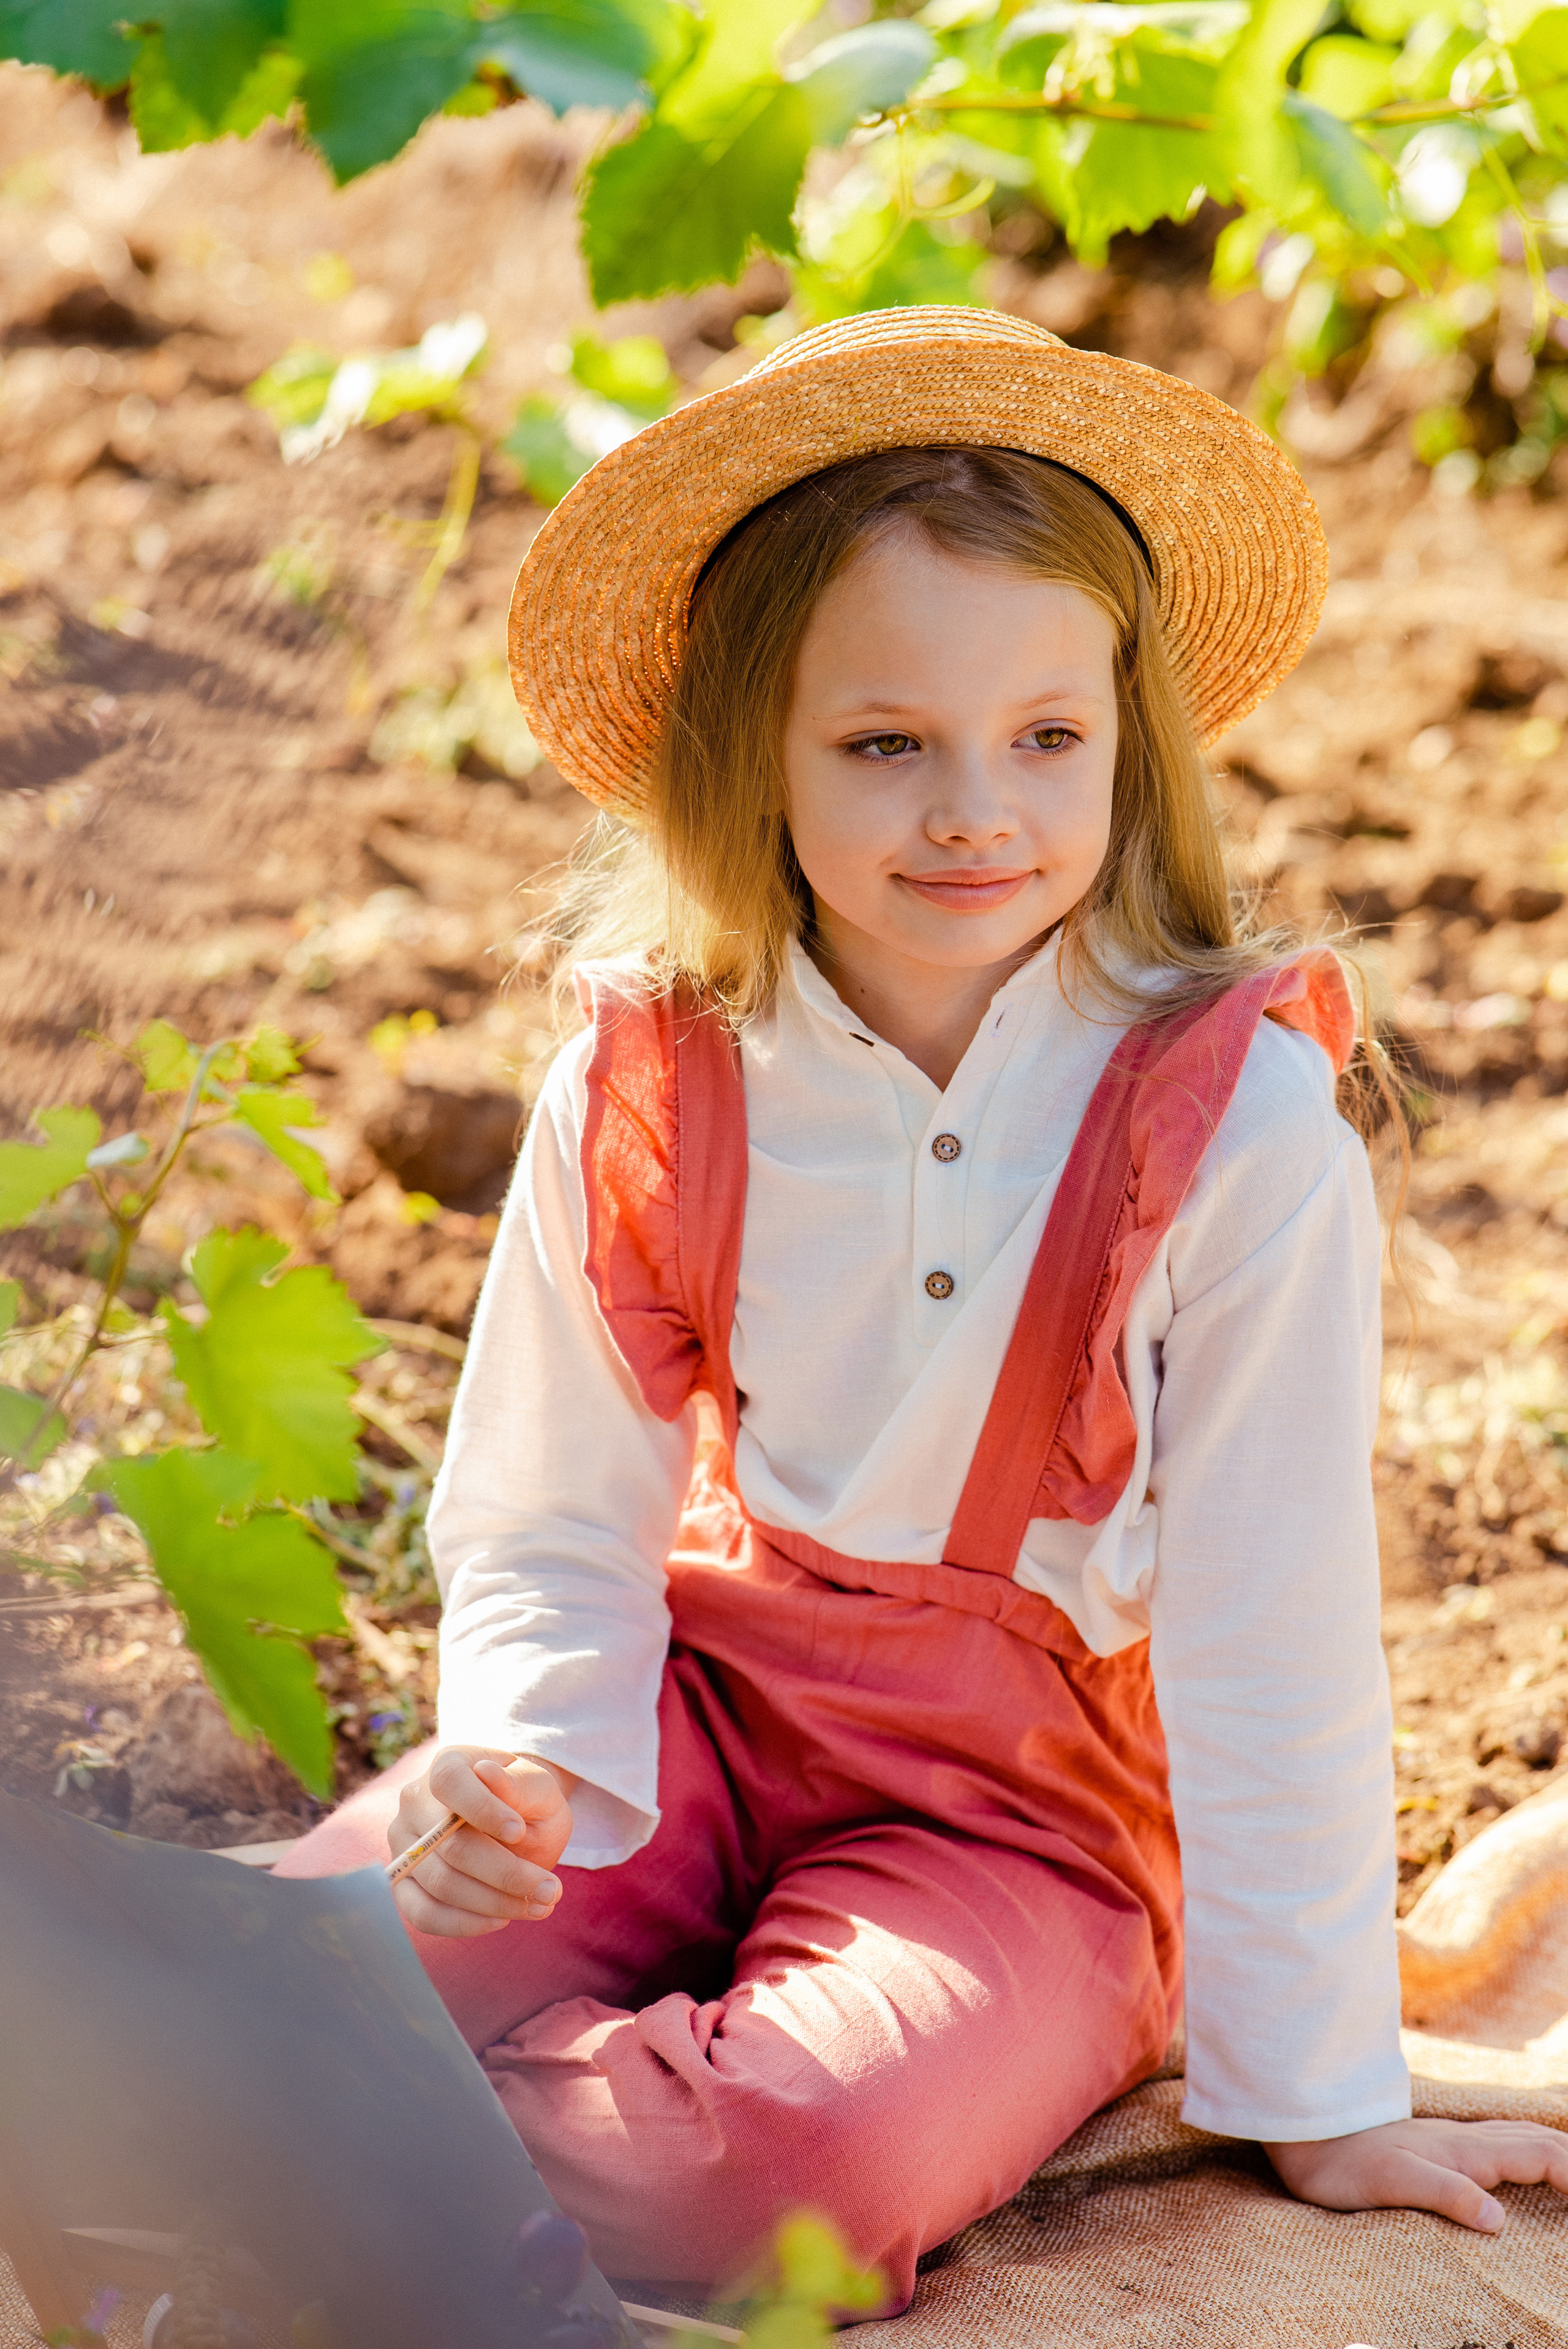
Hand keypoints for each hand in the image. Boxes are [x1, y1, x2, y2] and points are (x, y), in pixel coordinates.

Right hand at [388, 1744, 578, 1938]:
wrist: (513, 1824)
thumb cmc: (525, 1802)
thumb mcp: (538, 1787)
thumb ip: (519, 1782)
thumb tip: (486, 1774)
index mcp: (448, 1764)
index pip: (450, 1783)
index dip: (484, 1810)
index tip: (520, 1831)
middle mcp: (415, 1803)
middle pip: (451, 1846)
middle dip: (506, 1874)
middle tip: (550, 1890)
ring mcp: (404, 1845)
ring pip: (441, 1884)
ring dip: (494, 1903)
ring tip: (538, 1904)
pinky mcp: (403, 1883)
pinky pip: (422, 1913)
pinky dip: (463, 1923)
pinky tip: (500, 1919)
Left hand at [1266, 2116, 1567, 2231]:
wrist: (1307, 2131)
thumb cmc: (1345, 2163)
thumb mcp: (1393, 2183)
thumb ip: (1446, 2194)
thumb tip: (1497, 2220)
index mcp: (1464, 2151)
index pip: (1538, 2155)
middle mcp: (1464, 2140)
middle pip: (1536, 2140)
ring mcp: (1450, 2139)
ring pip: (1517, 2135)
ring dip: (1554, 2148)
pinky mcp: (1435, 2145)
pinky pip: (1496, 2140)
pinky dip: (1525, 2148)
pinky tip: (1519, 2159)